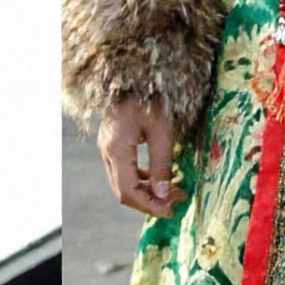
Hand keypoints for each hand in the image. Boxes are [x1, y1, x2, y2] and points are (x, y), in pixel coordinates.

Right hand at [99, 97, 184, 216]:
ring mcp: (108, 147)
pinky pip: (124, 170)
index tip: (170, 211)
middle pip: (123, 190)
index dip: (148, 206)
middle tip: (177, 201)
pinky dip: (141, 178)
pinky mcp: (113, 143)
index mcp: (117, 149)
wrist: (133, 74)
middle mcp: (107, 152)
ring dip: (147, 190)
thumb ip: (162, 163)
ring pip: (123, 182)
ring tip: (174, 190)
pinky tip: (160, 177)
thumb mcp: (162, 129)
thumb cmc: (150, 97)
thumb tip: (164, 194)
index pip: (128, 192)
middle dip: (150, 201)